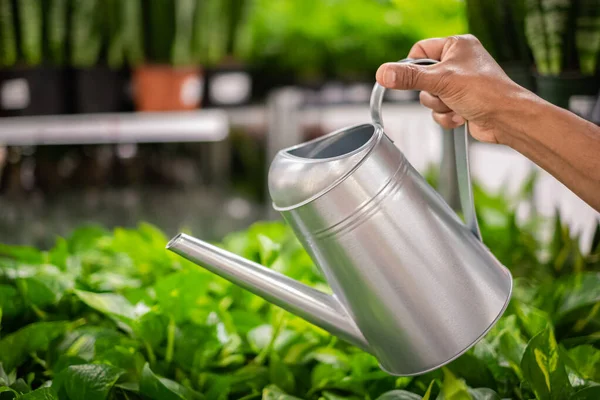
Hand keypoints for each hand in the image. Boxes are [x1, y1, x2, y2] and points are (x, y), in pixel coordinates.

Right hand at [375, 34, 529, 143]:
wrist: (507, 119)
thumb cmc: (485, 92)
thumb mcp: (441, 81)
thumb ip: (409, 77)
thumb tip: (383, 73)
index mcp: (456, 46)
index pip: (419, 51)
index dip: (412, 67)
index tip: (409, 79)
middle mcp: (458, 62)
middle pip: (422, 78)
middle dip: (431, 93)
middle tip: (445, 93)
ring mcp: (460, 84)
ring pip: (429, 97)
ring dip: (440, 106)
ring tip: (457, 105)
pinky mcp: (461, 102)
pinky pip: (439, 111)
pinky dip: (447, 116)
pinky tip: (462, 115)